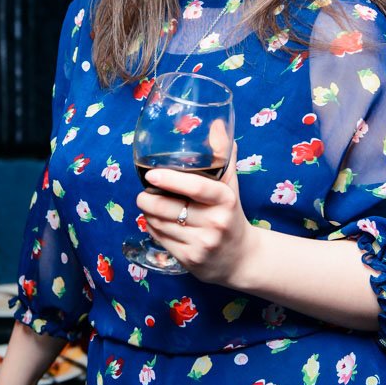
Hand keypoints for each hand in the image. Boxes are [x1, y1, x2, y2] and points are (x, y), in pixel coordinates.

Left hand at [136, 142, 254, 284]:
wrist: (241, 258)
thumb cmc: (231, 214)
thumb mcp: (230, 186)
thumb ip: (222, 156)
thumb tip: (218, 124)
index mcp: (226, 200)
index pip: (196, 187)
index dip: (170, 180)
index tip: (151, 174)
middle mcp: (215, 223)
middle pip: (169, 208)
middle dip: (148, 199)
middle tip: (143, 192)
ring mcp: (202, 244)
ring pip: (160, 224)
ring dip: (148, 213)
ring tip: (149, 206)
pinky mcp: (190, 260)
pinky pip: (160, 239)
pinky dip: (153, 229)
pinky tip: (156, 223)